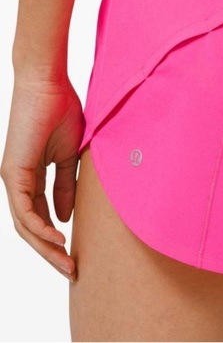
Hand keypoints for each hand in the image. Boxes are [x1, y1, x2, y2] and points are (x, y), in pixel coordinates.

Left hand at [1, 75, 83, 281]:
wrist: (48, 85)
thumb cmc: (61, 112)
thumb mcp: (70, 156)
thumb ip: (66, 185)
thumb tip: (66, 216)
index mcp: (30, 178)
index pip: (40, 217)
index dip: (56, 239)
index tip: (76, 254)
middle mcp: (16, 183)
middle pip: (30, 229)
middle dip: (50, 253)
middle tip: (71, 270)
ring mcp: (12, 179)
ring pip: (24, 225)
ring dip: (45, 248)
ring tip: (66, 263)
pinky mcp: (13, 172)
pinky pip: (23, 209)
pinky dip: (40, 227)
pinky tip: (57, 239)